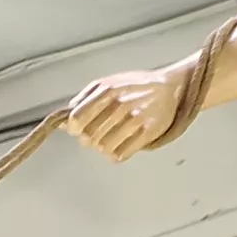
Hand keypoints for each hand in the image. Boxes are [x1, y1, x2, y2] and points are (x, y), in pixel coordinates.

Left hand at [63, 61, 199, 159]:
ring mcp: (135, 120)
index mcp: (107, 91)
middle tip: (96, 134)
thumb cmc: (137, 85)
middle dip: (88, 138)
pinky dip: (116, 154)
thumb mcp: (108, 82)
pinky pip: (121, 154)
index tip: (76, 130)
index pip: (78, 118)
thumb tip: (65, 118)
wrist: (170, 87)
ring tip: (109, 139)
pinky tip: (120, 145)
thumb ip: (85, 98)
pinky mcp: (148, 133)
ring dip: (103, 147)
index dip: (74, 128)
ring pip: (103, 147)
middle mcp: (120, 105)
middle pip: (89, 136)